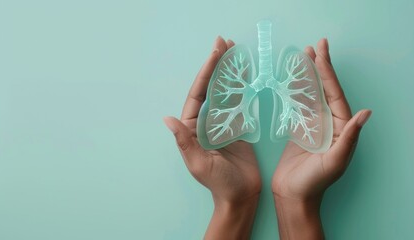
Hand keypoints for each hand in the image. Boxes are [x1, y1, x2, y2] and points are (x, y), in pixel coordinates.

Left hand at [163, 36, 260, 239]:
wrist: (241, 196)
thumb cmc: (219, 183)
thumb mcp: (199, 164)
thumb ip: (185, 141)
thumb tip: (168, 119)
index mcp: (193, 128)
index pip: (198, 94)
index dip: (205, 72)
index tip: (214, 53)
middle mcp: (206, 121)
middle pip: (210, 87)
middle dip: (216, 64)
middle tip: (223, 42)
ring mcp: (223, 122)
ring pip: (225, 90)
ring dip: (228, 71)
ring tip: (233, 49)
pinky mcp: (239, 125)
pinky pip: (239, 101)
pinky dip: (242, 86)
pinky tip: (245, 72)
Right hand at [272, 38, 371, 238]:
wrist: (294, 195)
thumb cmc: (316, 182)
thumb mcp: (336, 160)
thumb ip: (350, 137)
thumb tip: (366, 113)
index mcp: (341, 127)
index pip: (335, 93)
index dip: (329, 71)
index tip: (322, 52)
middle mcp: (330, 123)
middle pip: (325, 88)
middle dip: (320, 67)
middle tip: (316, 45)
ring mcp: (314, 125)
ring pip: (312, 93)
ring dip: (308, 74)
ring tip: (303, 55)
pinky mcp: (300, 129)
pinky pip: (299, 104)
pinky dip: (296, 89)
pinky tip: (293, 77)